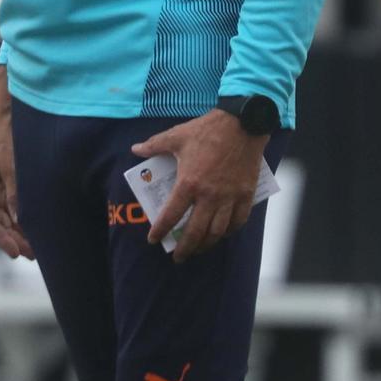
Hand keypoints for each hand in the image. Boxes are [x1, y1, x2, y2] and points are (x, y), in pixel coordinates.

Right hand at [0, 119, 32, 259]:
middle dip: (14, 241)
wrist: (11, 117)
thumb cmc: (10, 139)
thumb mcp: (13, 167)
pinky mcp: (9, 186)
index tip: (16, 253)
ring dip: (19, 234)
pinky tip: (35, 231)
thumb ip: (16, 193)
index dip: (3, 240)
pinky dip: (23, 221)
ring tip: (35, 249)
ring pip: (7, 220)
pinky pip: (14, 210)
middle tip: (33, 255)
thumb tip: (20, 219)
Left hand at [132, 111, 264, 263]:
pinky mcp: (245, 194)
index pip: (171, 216)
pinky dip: (229, 231)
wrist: (242, 123)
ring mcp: (229, 197)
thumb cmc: (207, 129)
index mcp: (188, 183)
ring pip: (217, 232)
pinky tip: (222, 234)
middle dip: (184, 249)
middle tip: (178, 257)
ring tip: (199, 249)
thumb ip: (154, 145)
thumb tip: (135, 149)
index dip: (160, 231)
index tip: (153, 239)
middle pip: (195, 232)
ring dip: (206, 245)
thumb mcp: (176, 136)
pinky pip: (238, 221)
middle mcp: (209, 196)